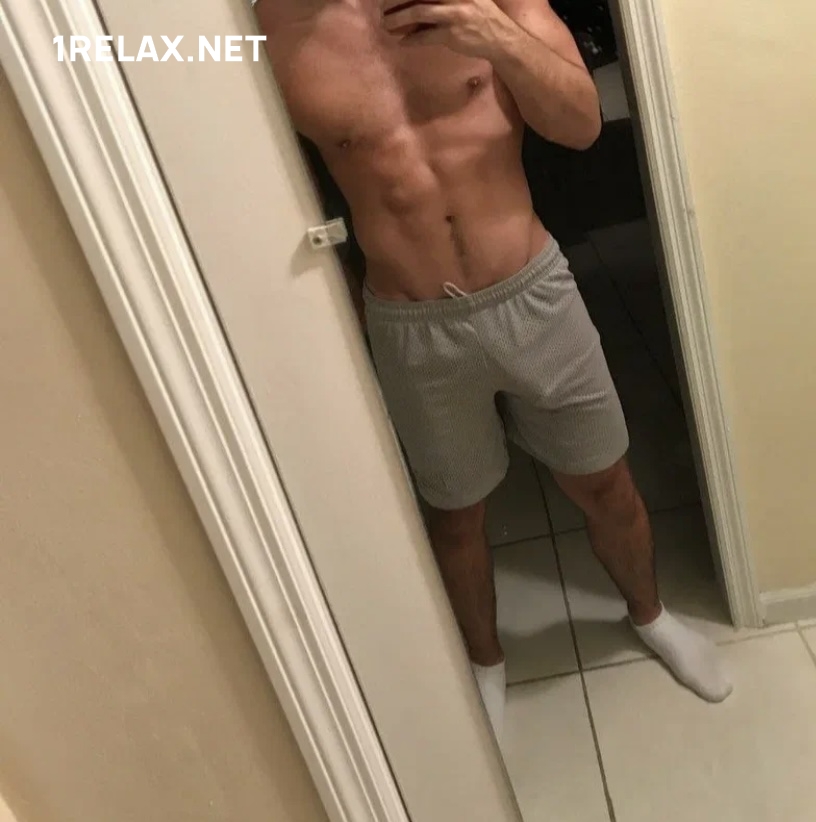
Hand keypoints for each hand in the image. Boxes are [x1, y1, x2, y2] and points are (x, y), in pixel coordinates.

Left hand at [381, 0, 517, 58]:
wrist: (500, 38)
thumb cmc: (480, 16)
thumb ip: (443, 0)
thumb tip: (416, 5)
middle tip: (382, 6)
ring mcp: (454, 13)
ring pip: (418, 11)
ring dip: (398, 18)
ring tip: (386, 25)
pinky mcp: (452, 34)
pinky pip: (425, 36)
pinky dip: (411, 39)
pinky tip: (402, 42)